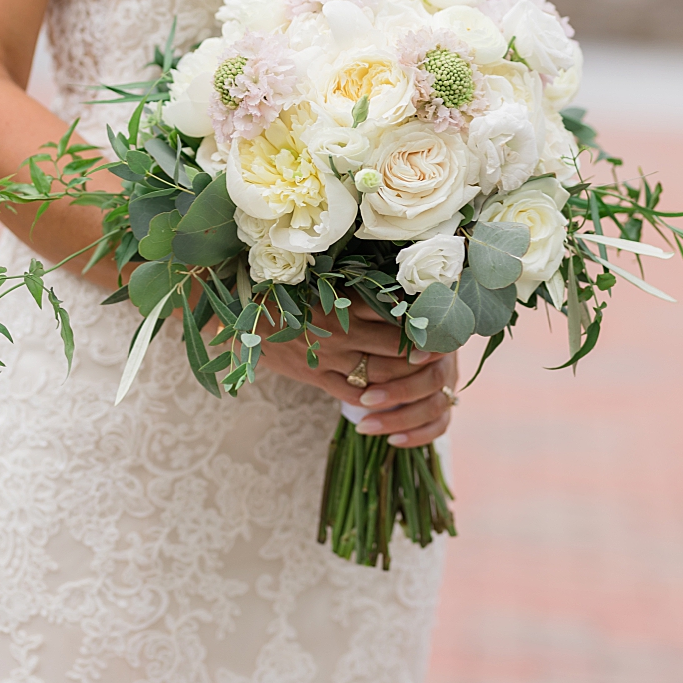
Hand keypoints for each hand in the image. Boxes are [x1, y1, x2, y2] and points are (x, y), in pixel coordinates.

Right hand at [255, 295, 456, 447]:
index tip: (438, 320)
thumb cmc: (280, 294)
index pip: (392, 313)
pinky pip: (352, 392)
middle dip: (421, 351)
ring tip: (423, 374)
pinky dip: (373, 398)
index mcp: (341, 303)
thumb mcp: (316, 284)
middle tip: (443, 352)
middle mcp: (339, 332)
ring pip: (378, 372)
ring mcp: (328, 357)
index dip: (419, 320)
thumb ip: (351, 289)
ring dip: (404, 375)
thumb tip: (391, 291)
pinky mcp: (315, 376)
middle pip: (393, 346)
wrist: (239, 317)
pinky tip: (388, 397)